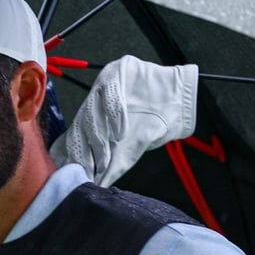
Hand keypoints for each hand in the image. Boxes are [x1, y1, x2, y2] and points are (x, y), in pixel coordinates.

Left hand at [50, 55, 198, 185]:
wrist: (181, 99)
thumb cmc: (156, 122)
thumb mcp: (133, 146)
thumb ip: (114, 163)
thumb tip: (99, 184)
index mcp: (93, 117)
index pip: (74, 134)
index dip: (73, 154)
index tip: (74, 175)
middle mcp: (94, 99)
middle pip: (79, 124)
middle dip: (82, 150)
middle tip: (86, 170)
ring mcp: (104, 83)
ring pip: (90, 111)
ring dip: (96, 138)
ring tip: (104, 156)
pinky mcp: (117, 70)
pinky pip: (109, 94)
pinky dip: (114, 116)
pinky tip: (120, 132)